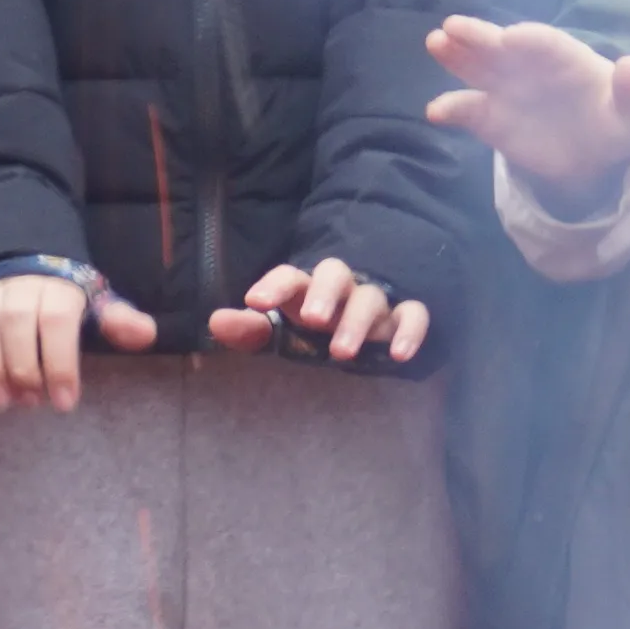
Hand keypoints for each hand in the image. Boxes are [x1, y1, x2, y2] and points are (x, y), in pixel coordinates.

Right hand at [0, 267, 155, 414]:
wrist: (27, 271)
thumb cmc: (68, 302)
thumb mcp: (98, 308)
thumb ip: (118, 321)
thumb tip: (146, 333)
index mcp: (57, 285)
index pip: (56, 320)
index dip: (59, 363)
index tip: (63, 402)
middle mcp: (17, 285)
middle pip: (14, 322)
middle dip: (22, 368)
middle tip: (30, 403)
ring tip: (1, 405)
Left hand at [213, 254, 429, 366]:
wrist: (369, 334)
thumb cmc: (316, 334)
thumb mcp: (281, 334)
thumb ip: (250, 331)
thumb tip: (215, 322)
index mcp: (306, 288)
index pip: (290, 276)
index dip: (274, 285)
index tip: (255, 302)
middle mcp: (341, 288)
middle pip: (334, 273)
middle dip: (324, 294)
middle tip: (314, 319)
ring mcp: (375, 301)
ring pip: (370, 298)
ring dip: (358, 322)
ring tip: (342, 353)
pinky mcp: (405, 317)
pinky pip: (415, 315)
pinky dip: (409, 331)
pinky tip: (398, 355)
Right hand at [426, 15, 629, 218]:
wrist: (594, 155)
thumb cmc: (615, 121)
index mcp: (565, 57)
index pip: (545, 43)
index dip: (529, 39)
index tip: (510, 38)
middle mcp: (529, 66)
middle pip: (501, 47)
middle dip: (478, 36)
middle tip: (451, 26)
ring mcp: (507, 90)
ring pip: (477, 68)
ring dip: (455, 56)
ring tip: (435, 43)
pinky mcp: (492, 119)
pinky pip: (468, 111)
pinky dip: (451, 110)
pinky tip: (436, 112)